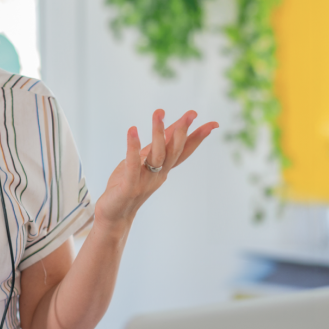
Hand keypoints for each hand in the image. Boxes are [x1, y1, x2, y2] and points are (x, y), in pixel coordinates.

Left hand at [94, 110, 218, 230]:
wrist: (115, 216)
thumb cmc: (128, 186)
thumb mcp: (145, 162)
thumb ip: (157, 147)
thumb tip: (172, 127)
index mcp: (163, 169)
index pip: (184, 151)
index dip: (198, 137)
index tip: (214, 124)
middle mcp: (159, 174)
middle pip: (174, 151)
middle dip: (183, 131)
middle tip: (192, 113)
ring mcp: (145, 181)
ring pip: (157, 155)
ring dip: (159, 133)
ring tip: (159, 112)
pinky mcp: (129, 186)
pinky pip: (133, 165)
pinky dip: (133, 147)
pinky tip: (132, 130)